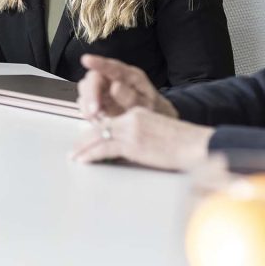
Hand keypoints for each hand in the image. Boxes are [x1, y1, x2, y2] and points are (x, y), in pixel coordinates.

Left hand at [71, 106, 213, 170]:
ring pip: (98, 136)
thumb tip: (125, 149)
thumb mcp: (157, 133)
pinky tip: (84, 160)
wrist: (198, 146)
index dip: (95, 131)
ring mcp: (131, 130)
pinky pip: (104, 148)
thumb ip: (139, 136)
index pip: (110, 121)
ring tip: (74, 157)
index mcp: (137, 113)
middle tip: (74, 149)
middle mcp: (131, 117)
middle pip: (100, 127)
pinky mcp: (132, 143)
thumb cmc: (184, 145)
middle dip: (84, 139)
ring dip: (83, 148)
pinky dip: (91, 155)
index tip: (85, 138)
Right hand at [77, 54, 177, 119]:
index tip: (86, 60)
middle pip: (94, 78)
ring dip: (87, 104)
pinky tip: (96, 121)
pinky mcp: (97, 102)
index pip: (112, 66)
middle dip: (91, 94)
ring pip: (86, 90)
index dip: (99, 63)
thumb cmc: (153, 111)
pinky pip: (85, 103)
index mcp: (129, 76)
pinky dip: (88, 112)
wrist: (153, 125)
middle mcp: (113, 79)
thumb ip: (132, 97)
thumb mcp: (148, 106)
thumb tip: (115, 86)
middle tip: (94, 112)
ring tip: (96, 119)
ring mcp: (103, 90)